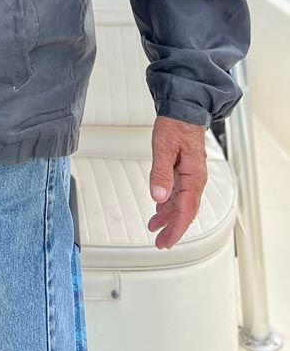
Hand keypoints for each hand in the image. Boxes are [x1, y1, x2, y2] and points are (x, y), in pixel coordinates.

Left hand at [147, 116, 207, 248]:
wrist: (184, 108)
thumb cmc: (176, 125)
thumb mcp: (164, 147)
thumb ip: (161, 172)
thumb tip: (158, 196)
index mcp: (194, 176)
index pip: (186, 210)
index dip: (176, 228)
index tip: (167, 240)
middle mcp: (195, 178)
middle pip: (185, 210)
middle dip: (173, 228)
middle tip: (160, 242)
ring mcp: (191, 174)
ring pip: (180, 202)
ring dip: (168, 215)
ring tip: (154, 226)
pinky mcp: (185, 169)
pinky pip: (178, 191)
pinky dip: (168, 201)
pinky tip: (160, 205)